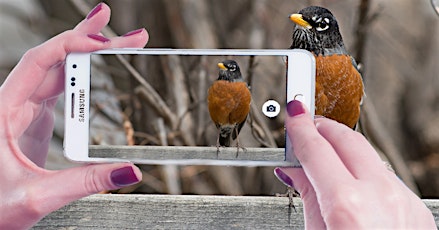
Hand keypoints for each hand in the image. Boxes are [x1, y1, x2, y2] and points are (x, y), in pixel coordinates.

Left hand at [0, 3, 147, 228]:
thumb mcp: (38, 196)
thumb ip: (85, 182)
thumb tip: (128, 170)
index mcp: (2, 110)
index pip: (38, 62)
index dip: (71, 45)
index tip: (103, 41)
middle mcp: (12, 103)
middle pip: (54, 60)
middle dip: (92, 43)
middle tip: (127, 35)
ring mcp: (23, 109)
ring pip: (57, 71)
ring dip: (89, 56)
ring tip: (118, 43)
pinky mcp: (33, 118)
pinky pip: (58, 89)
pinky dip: (80, 77)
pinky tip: (97, 71)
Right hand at [275, 100, 435, 228]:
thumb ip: (307, 194)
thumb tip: (295, 169)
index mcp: (348, 206)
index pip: (317, 149)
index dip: (300, 127)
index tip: (294, 114)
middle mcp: (382, 196)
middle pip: (348, 139)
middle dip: (324, 128)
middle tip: (305, 127)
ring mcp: (404, 201)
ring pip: (368, 155)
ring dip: (343, 150)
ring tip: (322, 158)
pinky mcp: (415, 207)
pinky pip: (384, 175)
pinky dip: (363, 171)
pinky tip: (348, 180)